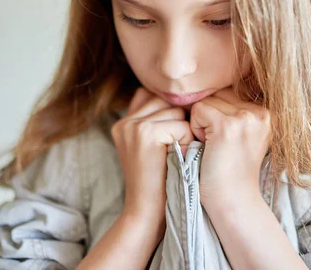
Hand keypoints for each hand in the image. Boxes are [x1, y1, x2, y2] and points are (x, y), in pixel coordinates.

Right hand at [111, 87, 195, 224]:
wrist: (147, 213)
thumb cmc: (160, 182)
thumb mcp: (155, 149)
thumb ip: (159, 122)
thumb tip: (186, 100)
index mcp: (123, 122)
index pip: (155, 97)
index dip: (171, 116)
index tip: (170, 142)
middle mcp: (124, 121)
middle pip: (168, 102)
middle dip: (179, 123)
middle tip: (172, 153)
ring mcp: (132, 126)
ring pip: (177, 112)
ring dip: (185, 133)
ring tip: (174, 156)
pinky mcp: (145, 132)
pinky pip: (181, 126)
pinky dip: (187, 143)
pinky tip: (176, 160)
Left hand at [189, 87, 271, 208]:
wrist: (233, 201)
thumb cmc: (231, 170)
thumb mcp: (243, 134)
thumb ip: (235, 109)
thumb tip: (209, 84)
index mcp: (268, 112)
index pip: (229, 91)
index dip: (218, 114)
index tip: (227, 141)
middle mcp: (261, 112)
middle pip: (218, 93)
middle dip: (210, 116)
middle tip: (219, 145)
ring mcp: (245, 118)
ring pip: (207, 100)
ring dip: (202, 123)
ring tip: (214, 146)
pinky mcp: (227, 126)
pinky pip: (198, 110)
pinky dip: (195, 129)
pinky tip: (207, 147)